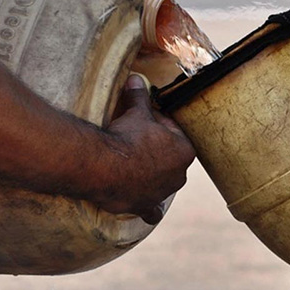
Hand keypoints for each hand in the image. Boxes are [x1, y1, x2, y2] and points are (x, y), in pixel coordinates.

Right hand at [97, 75, 195, 224]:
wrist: (105, 168)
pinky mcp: (145, 206)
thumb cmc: (126, 137)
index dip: (157, 122)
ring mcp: (162, 193)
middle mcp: (179, 175)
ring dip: (152, 175)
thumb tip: (137, 78)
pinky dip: (150, 208)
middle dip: (156, 149)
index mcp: (184, 151)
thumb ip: (139, 97)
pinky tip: (151, 211)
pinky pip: (152, 210)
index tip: (142, 119)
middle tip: (134, 139)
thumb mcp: (136, 113)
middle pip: (169, 157)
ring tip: (132, 165)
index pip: (174, 132)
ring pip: (162, 182)